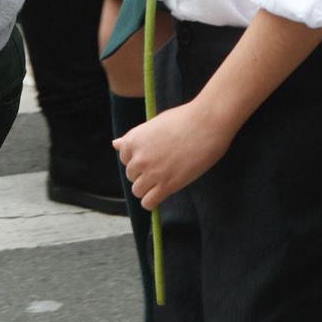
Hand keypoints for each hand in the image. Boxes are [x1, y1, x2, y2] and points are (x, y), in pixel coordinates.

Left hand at [114, 96, 235, 209]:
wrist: (207, 123)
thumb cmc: (184, 119)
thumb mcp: (154, 123)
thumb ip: (135, 138)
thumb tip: (115, 144)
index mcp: (133, 140)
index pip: (124, 159)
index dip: (139, 159)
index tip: (154, 155)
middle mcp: (138, 158)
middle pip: (131, 176)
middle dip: (144, 173)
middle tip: (164, 166)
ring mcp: (151, 173)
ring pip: (138, 191)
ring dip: (148, 188)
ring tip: (164, 179)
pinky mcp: (167, 185)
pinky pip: (148, 203)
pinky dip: (153, 202)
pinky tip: (163, 192)